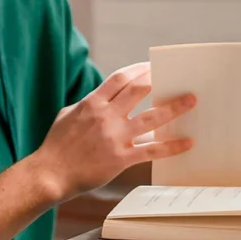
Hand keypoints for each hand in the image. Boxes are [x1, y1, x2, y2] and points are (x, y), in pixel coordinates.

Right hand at [30, 62, 195, 200]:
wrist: (50, 174)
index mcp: (91, 103)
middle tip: (176, 76)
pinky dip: (172, 146)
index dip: (138, 69)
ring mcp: (114, 137)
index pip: (120, 78)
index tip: (151, 65)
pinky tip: (187, 142)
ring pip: (151, 117)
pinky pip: (152, 150)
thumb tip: (103, 99)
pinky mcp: (121, 159)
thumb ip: (88, 105)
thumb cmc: (56, 145)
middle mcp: (105, 116)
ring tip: (191, 100)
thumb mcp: (67, 115)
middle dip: (159, 80)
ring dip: (174, 107)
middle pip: (139, 90)